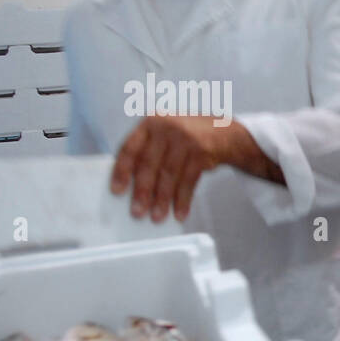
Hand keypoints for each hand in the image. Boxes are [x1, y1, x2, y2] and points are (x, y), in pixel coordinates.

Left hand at [111, 113, 234, 221]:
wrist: (222, 132)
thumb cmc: (185, 137)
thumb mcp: (163, 135)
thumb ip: (147, 151)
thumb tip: (131, 185)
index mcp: (150, 123)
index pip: (130, 149)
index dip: (122, 171)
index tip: (117, 191)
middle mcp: (167, 128)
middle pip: (149, 164)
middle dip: (143, 192)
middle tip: (137, 212)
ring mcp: (186, 139)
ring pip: (169, 175)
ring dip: (163, 200)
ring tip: (157, 216)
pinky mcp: (203, 152)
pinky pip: (189, 181)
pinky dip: (183, 200)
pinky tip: (179, 212)